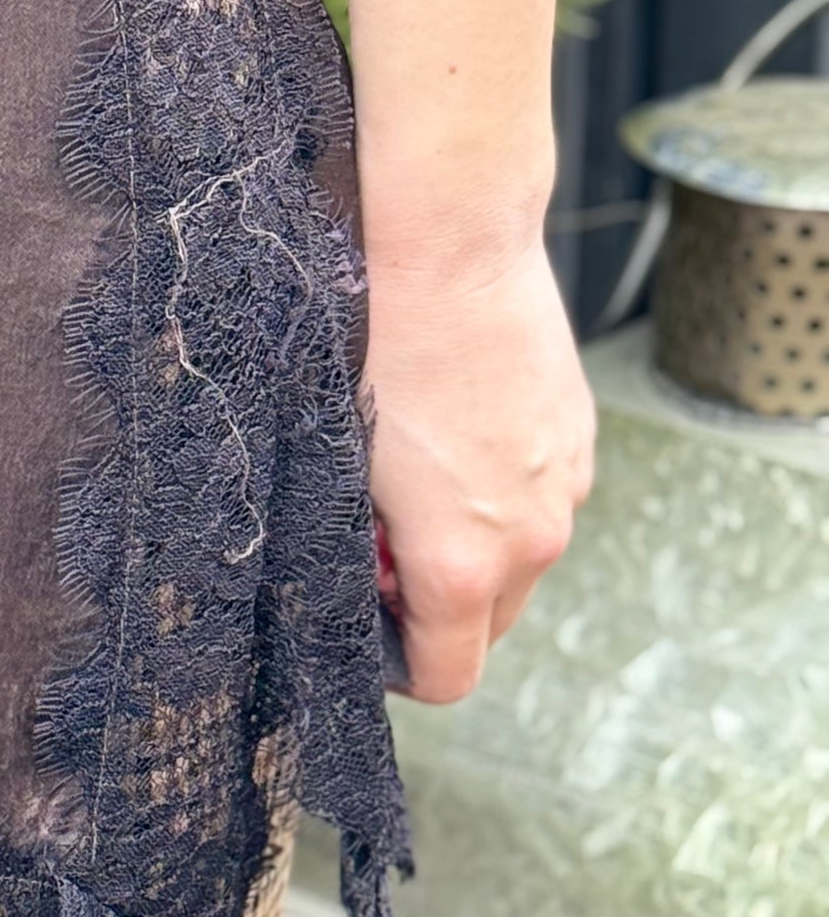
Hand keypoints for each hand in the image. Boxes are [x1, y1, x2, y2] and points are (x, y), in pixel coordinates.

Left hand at [362, 236, 594, 703]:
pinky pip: (540, 496)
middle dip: (430, 601)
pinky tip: (453, 427)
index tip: (363, 623)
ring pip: (518, 557)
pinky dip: (500, 490)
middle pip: (486, 623)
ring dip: (471, 541)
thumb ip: (356, 545)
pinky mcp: (579, 435)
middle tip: (375, 533)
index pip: (447, 676)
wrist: (448, 240)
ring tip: (412, 467)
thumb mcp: (337, 459)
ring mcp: (567, 484)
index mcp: (463, 561)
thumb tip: (365, 577)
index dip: (395, 665)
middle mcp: (533, 537)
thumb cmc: (373, 343)